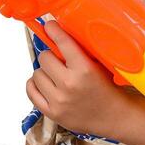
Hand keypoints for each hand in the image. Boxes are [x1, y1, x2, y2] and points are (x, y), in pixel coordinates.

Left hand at [25, 20, 125, 137]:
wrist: (113, 117)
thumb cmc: (108, 90)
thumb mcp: (100, 66)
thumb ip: (82, 52)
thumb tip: (62, 34)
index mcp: (85, 70)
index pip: (62, 42)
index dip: (54, 30)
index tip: (50, 26)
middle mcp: (69, 84)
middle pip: (44, 57)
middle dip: (51, 56)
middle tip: (59, 60)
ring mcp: (59, 100)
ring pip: (36, 73)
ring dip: (44, 72)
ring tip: (56, 76)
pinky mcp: (52, 112)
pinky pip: (31, 90)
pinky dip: (35, 85)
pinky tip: (45, 84)